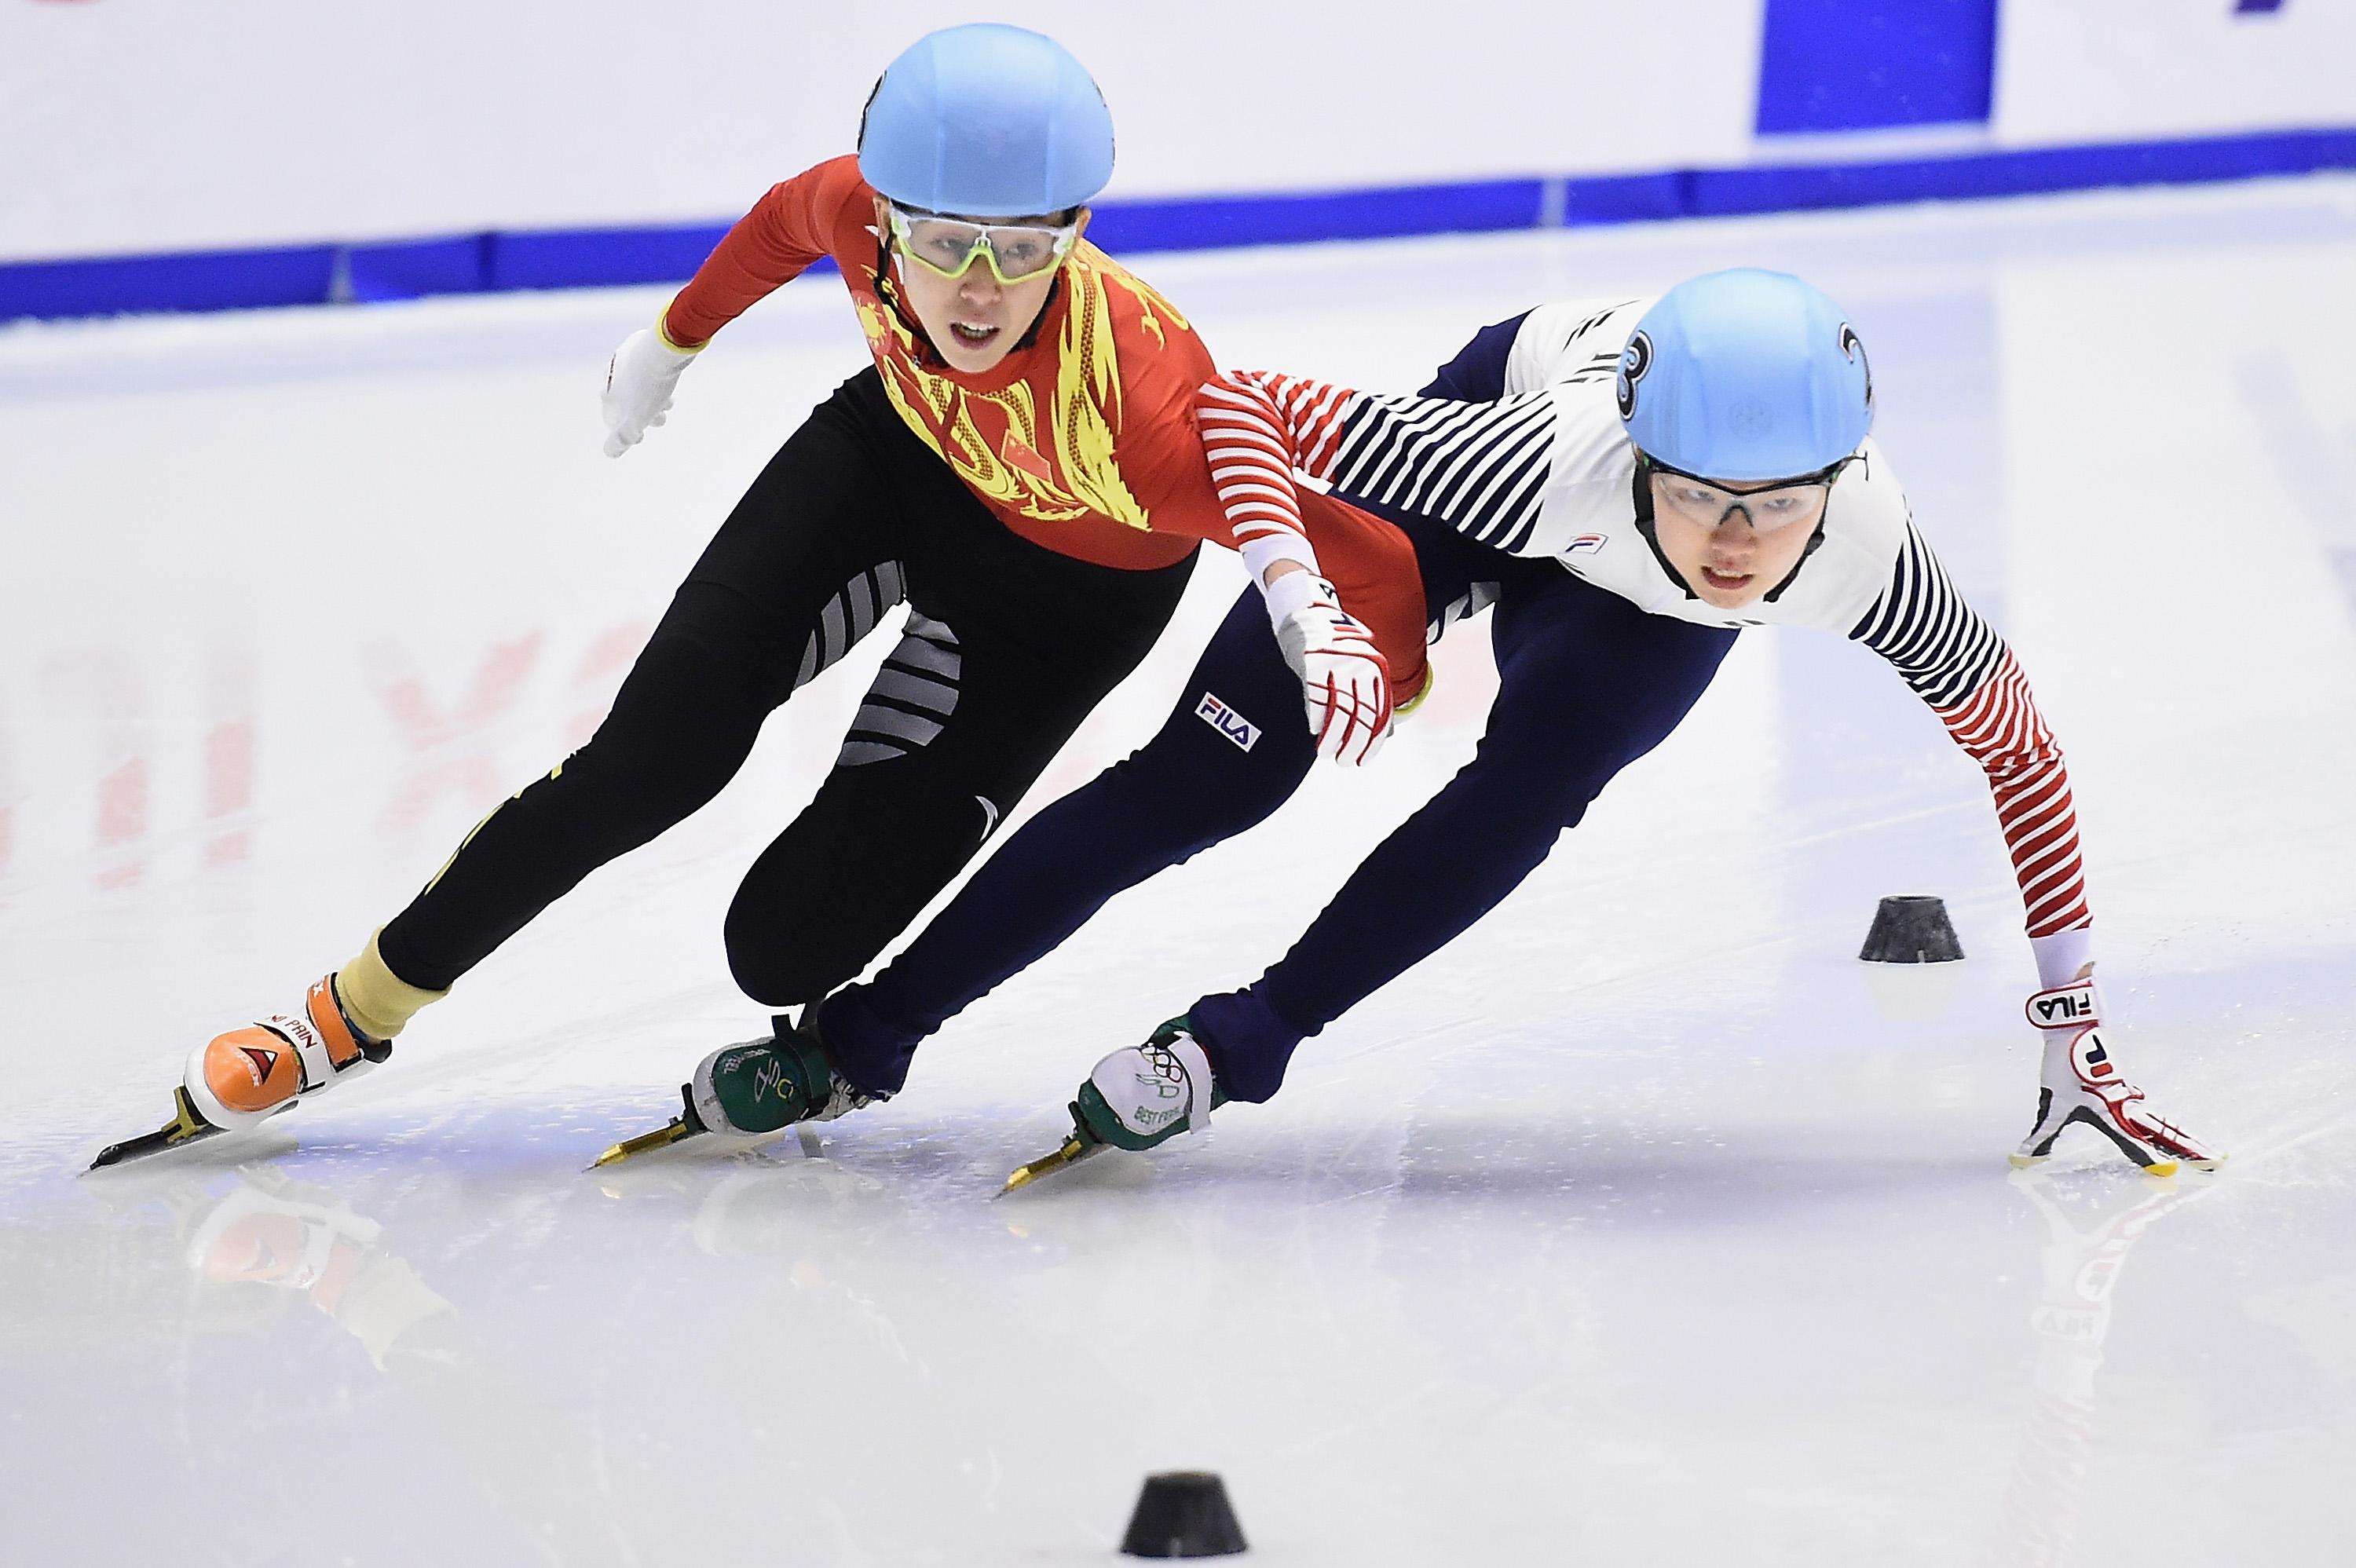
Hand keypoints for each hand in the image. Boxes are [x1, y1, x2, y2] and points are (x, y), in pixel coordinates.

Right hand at [600, 324, 698, 456]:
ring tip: (671, 402)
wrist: (665, 349)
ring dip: (654, 397)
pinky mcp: (639, 345)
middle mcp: (612, 374)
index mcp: (608, 392)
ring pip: (638, 383)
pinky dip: (655, 378)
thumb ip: (622, 437)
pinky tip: (667, 379)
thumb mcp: (636, 420)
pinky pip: (646, 367)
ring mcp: (624, 358)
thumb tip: (609, 453)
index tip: (641, 436)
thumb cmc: (649, 388)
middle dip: (645, 414)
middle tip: (662, 419)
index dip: (626, 431)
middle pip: (627, 401)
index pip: (612, 418)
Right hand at [1272, 576, 1392, 765]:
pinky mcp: (1314, 663)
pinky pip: (1317, 699)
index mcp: (1376, 666)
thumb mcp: (1360, 664)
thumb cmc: (1335, 645)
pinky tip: (1315, 731)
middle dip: (1354, 744)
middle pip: (1361, 715)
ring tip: (1328, 754)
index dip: (1372, 741)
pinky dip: (1316, 719)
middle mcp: (1360, 665)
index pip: (1380, 712)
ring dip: (1332, 738)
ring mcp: (1337, 663)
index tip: (1364, 759)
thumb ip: (1371, 693)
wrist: (1308, 613)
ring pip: (1338, 711)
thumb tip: (1383, 731)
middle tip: (1346, 762)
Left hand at [2011, 977, 2220, 1174]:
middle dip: (2192, 1149)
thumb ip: (2042, 1135)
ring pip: (2165, 1123)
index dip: (2148, 1159)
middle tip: (2218, 1163)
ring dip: (2188, 1139)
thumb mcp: (2051, 1104)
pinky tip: (2176, 1131)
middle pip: (2166, 1132)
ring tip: (2210, 1153)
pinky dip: (2172, 1127)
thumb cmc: (2064, 1065)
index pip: (2132, 1142)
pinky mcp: (2129, 1089)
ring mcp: (2131, 1097)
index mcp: (2110, 1111)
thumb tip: (2022, 1159)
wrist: (2074, 1027)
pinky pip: (2157, 1114)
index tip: (2169, 1174)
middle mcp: (2128, 1106)